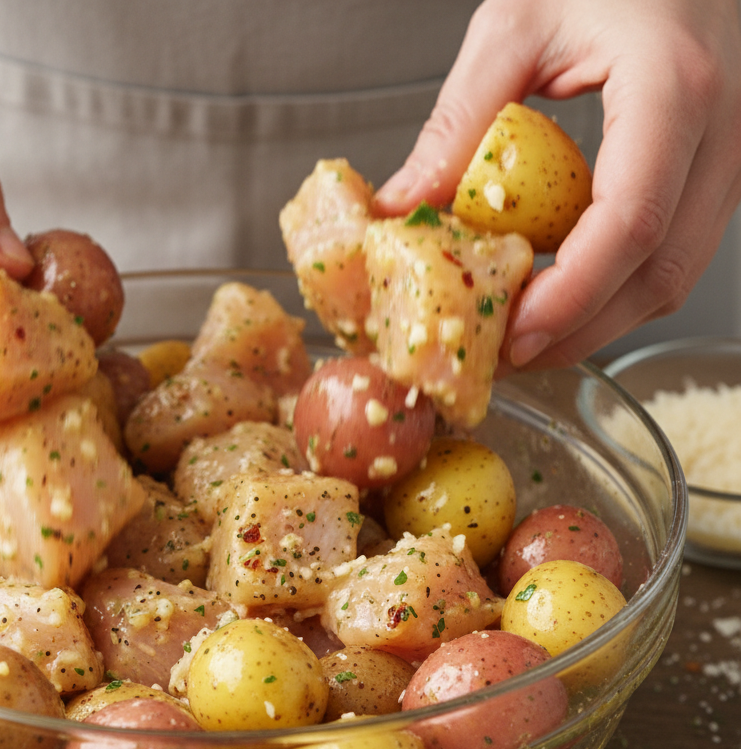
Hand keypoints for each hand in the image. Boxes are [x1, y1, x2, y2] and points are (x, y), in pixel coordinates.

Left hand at [375, 0, 740, 370]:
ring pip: (677, 274)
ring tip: (525, 335)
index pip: (631, 222)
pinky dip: (618, 287)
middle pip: (661, 271)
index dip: (572, 295)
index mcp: (674, 86)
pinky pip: (676, 251)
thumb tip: (402, 206)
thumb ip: (458, 121)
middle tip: (508, 355)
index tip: (515, 334)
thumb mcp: (517, 23)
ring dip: (600, 319)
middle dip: (581, 330)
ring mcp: (733, 153)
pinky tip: (562, 292)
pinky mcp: (720, 168)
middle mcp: (724, 128)